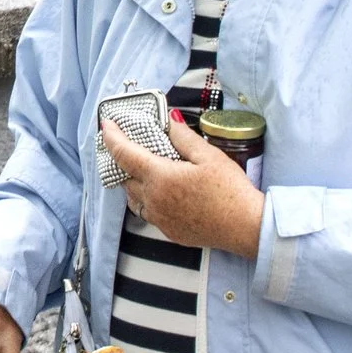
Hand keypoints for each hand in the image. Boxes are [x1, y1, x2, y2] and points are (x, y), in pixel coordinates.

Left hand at [101, 111, 264, 257]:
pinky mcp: (168, 231)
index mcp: (160, 177)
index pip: (124, 154)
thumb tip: (168, 120)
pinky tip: (162, 193)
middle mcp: (153, 200)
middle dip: (123, 161)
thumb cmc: (230, 191)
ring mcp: (159, 218)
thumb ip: (183, 137)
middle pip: (125, 178)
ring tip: (145, 170)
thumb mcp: (208, 156)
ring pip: (134, 198)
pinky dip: (147, 200)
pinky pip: (148, 213)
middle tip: (129, 147)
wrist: (245, 227)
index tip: (106, 126)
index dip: (112, 138)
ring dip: (134, 183)